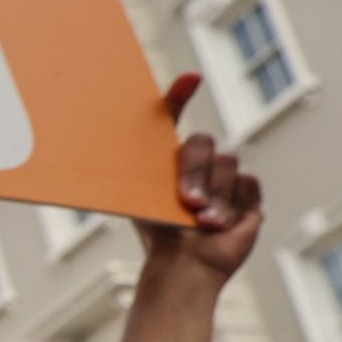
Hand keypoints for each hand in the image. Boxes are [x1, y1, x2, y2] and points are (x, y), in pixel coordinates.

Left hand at [135, 74, 263, 284]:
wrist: (184, 264)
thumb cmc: (157, 233)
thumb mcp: (139, 195)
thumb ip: (132, 168)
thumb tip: (93, 142)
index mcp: (166, 157)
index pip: (172, 115)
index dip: (179, 94)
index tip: (190, 78)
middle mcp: (197, 162)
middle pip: (203, 143)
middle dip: (195, 172)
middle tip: (187, 202)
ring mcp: (224, 177)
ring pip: (228, 164)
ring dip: (214, 197)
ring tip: (202, 223)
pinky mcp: (248, 194)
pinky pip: (248, 184)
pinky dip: (234, 206)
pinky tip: (221, 225)